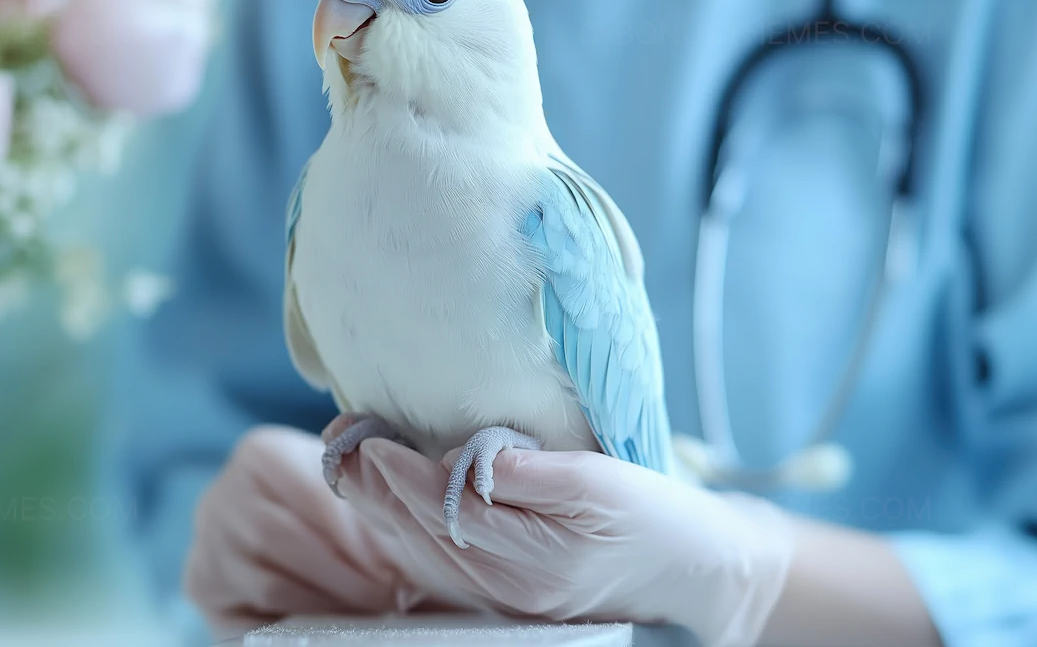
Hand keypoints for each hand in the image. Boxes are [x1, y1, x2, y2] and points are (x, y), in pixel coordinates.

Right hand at [183, 426, 448, 635]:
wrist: (288, 540)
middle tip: (392, 598)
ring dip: (328, 603)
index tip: (398, 565)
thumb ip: (380, 499)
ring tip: (371, 613)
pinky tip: (333, 624)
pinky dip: (298, 622)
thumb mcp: (356, 498)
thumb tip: (422, 506)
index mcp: (261, 454)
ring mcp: (204, 542)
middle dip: (347, 574)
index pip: (314, 491)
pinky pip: (251, 611)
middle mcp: (220, 494)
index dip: (359, 534)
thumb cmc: (337, 517)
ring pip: (269, 581)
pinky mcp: (201, 586)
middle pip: (286, 538)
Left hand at [337, 438, 795, 646]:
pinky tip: (388, 500)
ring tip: (351, 462)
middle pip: (426, 539)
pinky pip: (442, 568)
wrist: (696, 568)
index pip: (449, 514)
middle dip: (376, 489)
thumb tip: (474, 454)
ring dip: (382, 509)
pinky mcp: (509, 597)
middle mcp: (513, 591)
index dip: (403, 474)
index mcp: (538, 560)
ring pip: (426, 557)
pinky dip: (408, 531)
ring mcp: (508, 601)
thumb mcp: (604, 480)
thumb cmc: (657, 515)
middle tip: (339, 438)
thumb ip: (536, 471)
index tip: (370, 435)